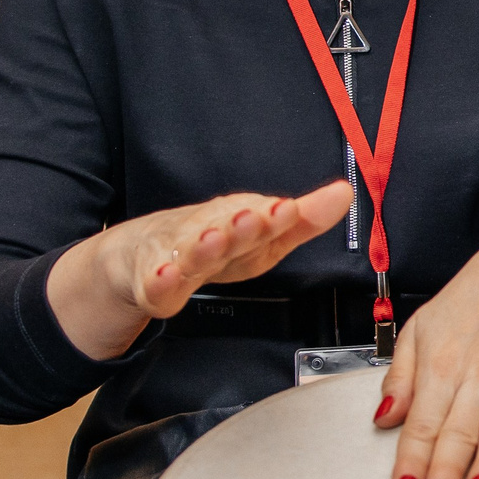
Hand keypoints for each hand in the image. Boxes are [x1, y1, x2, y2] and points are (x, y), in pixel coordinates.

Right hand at [48, 182, 352, 360]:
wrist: (133, 256)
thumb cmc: (207, 242)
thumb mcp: (259, 235)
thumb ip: (302, 220)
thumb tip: (344, 192)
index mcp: (238, 226)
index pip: (261, 220)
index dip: (275, 217)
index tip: (288, 208)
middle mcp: (207, 235)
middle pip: (227, 231)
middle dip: (243, 225)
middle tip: (259, 216)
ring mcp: (176, 257)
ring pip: (191, 253)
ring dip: (203, 245)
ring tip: (215, 238)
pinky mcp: (149, 284)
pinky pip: (153, 286)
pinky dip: (158, 280)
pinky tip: (165, 276)